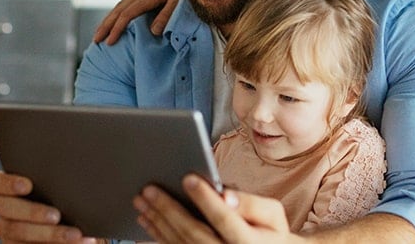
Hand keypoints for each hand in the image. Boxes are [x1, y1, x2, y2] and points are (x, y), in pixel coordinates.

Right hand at [0, 170, 101, 243]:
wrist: (81, 222)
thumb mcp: (65, 182)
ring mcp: (10, 231)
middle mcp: (5, 209)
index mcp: (9, 187)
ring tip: (75, 235)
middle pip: (4, 208)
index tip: (27, 186)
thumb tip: (76, 167)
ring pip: (17, 232)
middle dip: (31, 212)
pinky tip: (81, 241)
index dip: (6, 183)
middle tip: (56, 215)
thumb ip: (59, 176)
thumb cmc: (73, 195)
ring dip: (48, 234)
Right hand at [93, 0, 180, 44]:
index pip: (126, 15)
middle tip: (95, 40)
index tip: (109, 42)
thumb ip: (166, 15)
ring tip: (100, 32)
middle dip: (105, 26)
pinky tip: (114, 16)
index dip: (116, 29)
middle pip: (117, 11)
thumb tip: (153, 32)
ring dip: (108, 20)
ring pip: (119, 6)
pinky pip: (125, 2)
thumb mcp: (178, 0)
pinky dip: (116, 12)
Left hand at [134, 174, 302, 243]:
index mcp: (249, 243)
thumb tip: (225, 194)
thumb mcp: (272, 215)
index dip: (206, 199)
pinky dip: (158, 237)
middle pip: (193, 233)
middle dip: (169, 210)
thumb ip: (252, 203)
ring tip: (141, 201)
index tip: (188, 177)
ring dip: (157, 222)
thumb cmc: (269, 232)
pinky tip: (147, 220)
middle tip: (149, 189)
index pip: (224, 219)